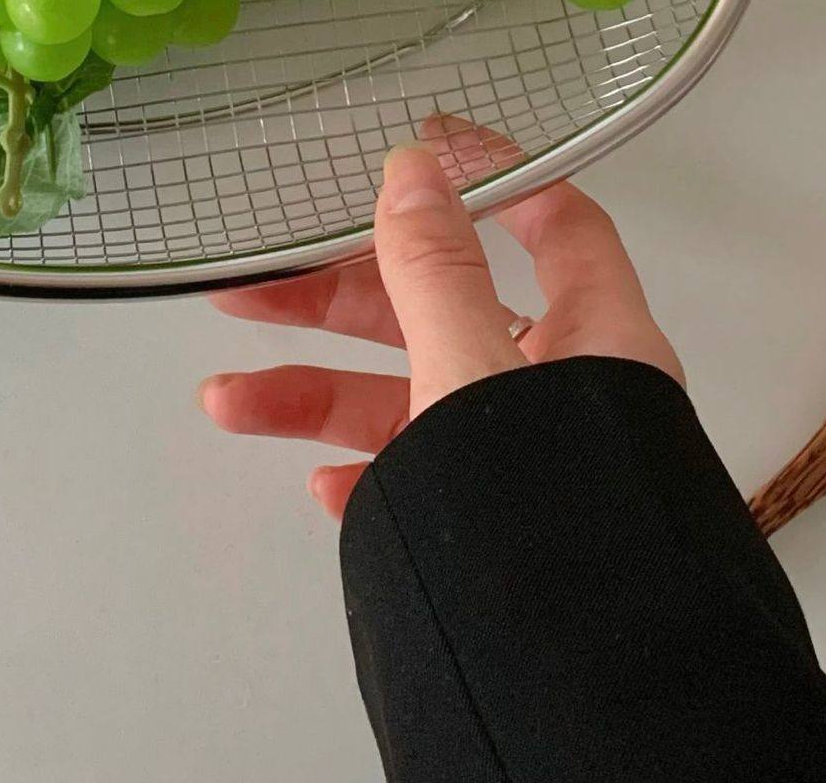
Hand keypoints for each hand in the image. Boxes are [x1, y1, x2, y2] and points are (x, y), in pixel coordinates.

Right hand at [198, 114, 683, 518]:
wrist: (578, 678)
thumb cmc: (547, 507)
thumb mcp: (472, 363)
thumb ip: (435, 267)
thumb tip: (412, 168)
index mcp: (597, 337)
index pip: (557, 222)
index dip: (493, 174)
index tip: (423, 147)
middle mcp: (563, 391)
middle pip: (442, 312)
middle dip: (337, 302)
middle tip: (255, 290)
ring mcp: (524, 459)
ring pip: (409, 400)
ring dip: (315, 395)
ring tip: (228, 401)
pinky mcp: (493, 524)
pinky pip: (416, 478)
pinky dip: (362, 473)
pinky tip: (321, 483)